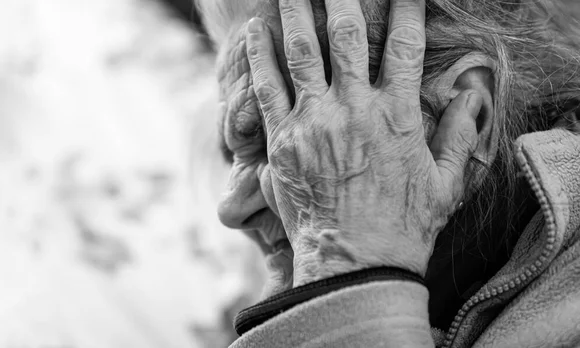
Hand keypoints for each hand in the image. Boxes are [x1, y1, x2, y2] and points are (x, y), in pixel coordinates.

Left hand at [246, 0, 482, 284]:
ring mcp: (314, 122)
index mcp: (398, 115)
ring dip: (296, 14)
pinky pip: (267, 88)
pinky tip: (254, 31)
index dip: (406, 10)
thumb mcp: (447, 185)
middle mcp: (354, 109)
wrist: (355, 266)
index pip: (405, 46)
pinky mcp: (282, 141)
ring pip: (301, 52)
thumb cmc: (404, 228)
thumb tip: (471, 96)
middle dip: (342, 0)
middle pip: (347, 36)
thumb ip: (460, 136)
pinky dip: (259, 56)